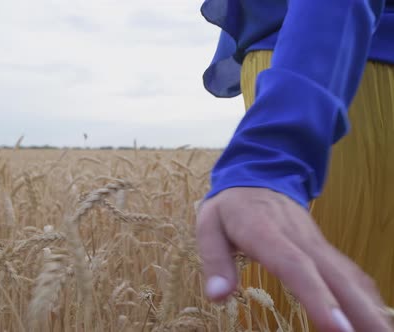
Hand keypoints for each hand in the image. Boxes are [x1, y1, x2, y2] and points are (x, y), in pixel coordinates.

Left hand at [195, 187, 391, 331]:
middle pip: (333, 275)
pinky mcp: (324, 248)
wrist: (258, 175)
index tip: (335, 326)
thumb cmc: (230, 206)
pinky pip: (349, 272)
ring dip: (368, 307)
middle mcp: (299, 238)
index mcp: (264, 232)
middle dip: (358, 310)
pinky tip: (376, 318)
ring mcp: (316, 242)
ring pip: (347, 275)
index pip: (294, 265)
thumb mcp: (209, 225)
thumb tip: (217, 296)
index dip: (316, 295)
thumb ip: (214, 260)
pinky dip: (366, 296)